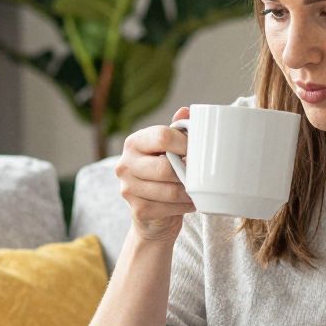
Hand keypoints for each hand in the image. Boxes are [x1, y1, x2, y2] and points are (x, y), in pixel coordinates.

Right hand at [118, 107, 194, 242]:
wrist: (154, 214)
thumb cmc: (164, 175)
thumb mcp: (169, 150)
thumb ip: (176, 131)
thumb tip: (185, 111)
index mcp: (134, 142)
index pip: (162, 136)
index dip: (185, 143)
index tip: (198, 150)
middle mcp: (125, 164)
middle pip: (165, 167)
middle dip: (187, 172)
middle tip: (201, 174)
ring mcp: (128, 188)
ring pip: (169, 190)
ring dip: (189, 191)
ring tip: (198, 189)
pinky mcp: (138, 210)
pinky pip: (169, 208)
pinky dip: (185, 206)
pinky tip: (190, 202)